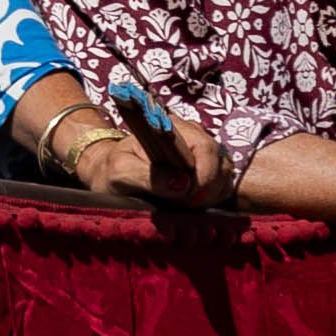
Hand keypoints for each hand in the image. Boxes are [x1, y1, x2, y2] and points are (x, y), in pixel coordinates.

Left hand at [42, 90, 228, 207]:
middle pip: (221, 163)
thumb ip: (147, 176)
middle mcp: (193, 138)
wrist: (110, 173)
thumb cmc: (114, 168)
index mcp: (173, 129)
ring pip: (225, 177)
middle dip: (208, 190)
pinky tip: (191, 205)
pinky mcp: (207, 173)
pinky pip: (223, 187)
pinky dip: (212, 200)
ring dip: (210, 196)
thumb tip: (182, 185)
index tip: (191, 198)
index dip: (205, 175)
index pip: (205, 147)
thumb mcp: (120, 171)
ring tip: (184, 206)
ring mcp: (203, 155)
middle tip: (185, 206)